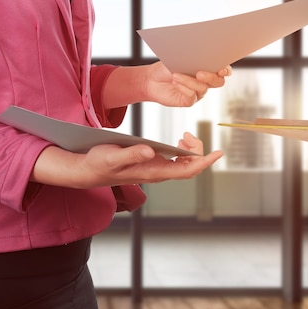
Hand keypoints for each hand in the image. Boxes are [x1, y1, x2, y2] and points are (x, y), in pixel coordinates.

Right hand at [32, 133, 222, 187]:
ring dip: (190, 150)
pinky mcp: (154, 165)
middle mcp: (159, 173)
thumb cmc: (99, 163)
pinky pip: (177, 160)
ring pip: (185, 163)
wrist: (89, 170)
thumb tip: (151, 151)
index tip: (218, 153)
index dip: (204, 162)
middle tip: (187, 134)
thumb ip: (131, 154)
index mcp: (153, 172)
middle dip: (197, 151)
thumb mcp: (112, 156)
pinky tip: (178, 141)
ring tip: (183, 136)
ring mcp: (157, 170)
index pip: (187, 170)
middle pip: (190, 166)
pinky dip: (182, 150)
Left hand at [144, 61, 231, 106]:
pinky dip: (184, 87)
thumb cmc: (167, 67)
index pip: (223, 70)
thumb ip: (193, 59)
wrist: (151, 79)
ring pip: (203, 88)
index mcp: (207, 69)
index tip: (222, 69)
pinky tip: (175, 82)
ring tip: (176, 75)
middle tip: (199, 73)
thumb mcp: (180, 58)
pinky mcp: (189, 101)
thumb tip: (201, 57)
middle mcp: (205, 82)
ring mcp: (198, 92)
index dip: (226, 70)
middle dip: (211, 77)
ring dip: (190, 81)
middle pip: (218, 82)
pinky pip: (192, 96)